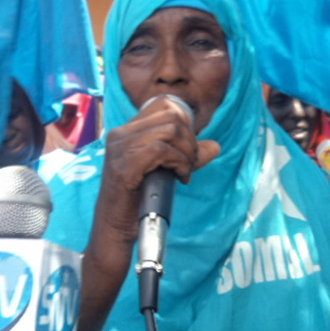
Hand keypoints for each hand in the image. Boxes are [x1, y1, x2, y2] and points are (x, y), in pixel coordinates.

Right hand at [97, 95, 219, 242]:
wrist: (115, 227)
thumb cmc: (138, 200)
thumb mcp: (165, 171)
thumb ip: (188, 156)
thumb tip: (215, 146)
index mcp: (127, 131)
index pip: (162, 103)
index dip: (184, 120)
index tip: (187, 145)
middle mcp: (120, 134)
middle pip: (171, 116)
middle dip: (190, 140)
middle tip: (189, 164)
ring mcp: (120, 148)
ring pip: (169, 131)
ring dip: (187, 152)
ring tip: (185, 172)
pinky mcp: (125, 166)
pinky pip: (162, 150)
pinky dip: (179, 162)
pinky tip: (180, 177)